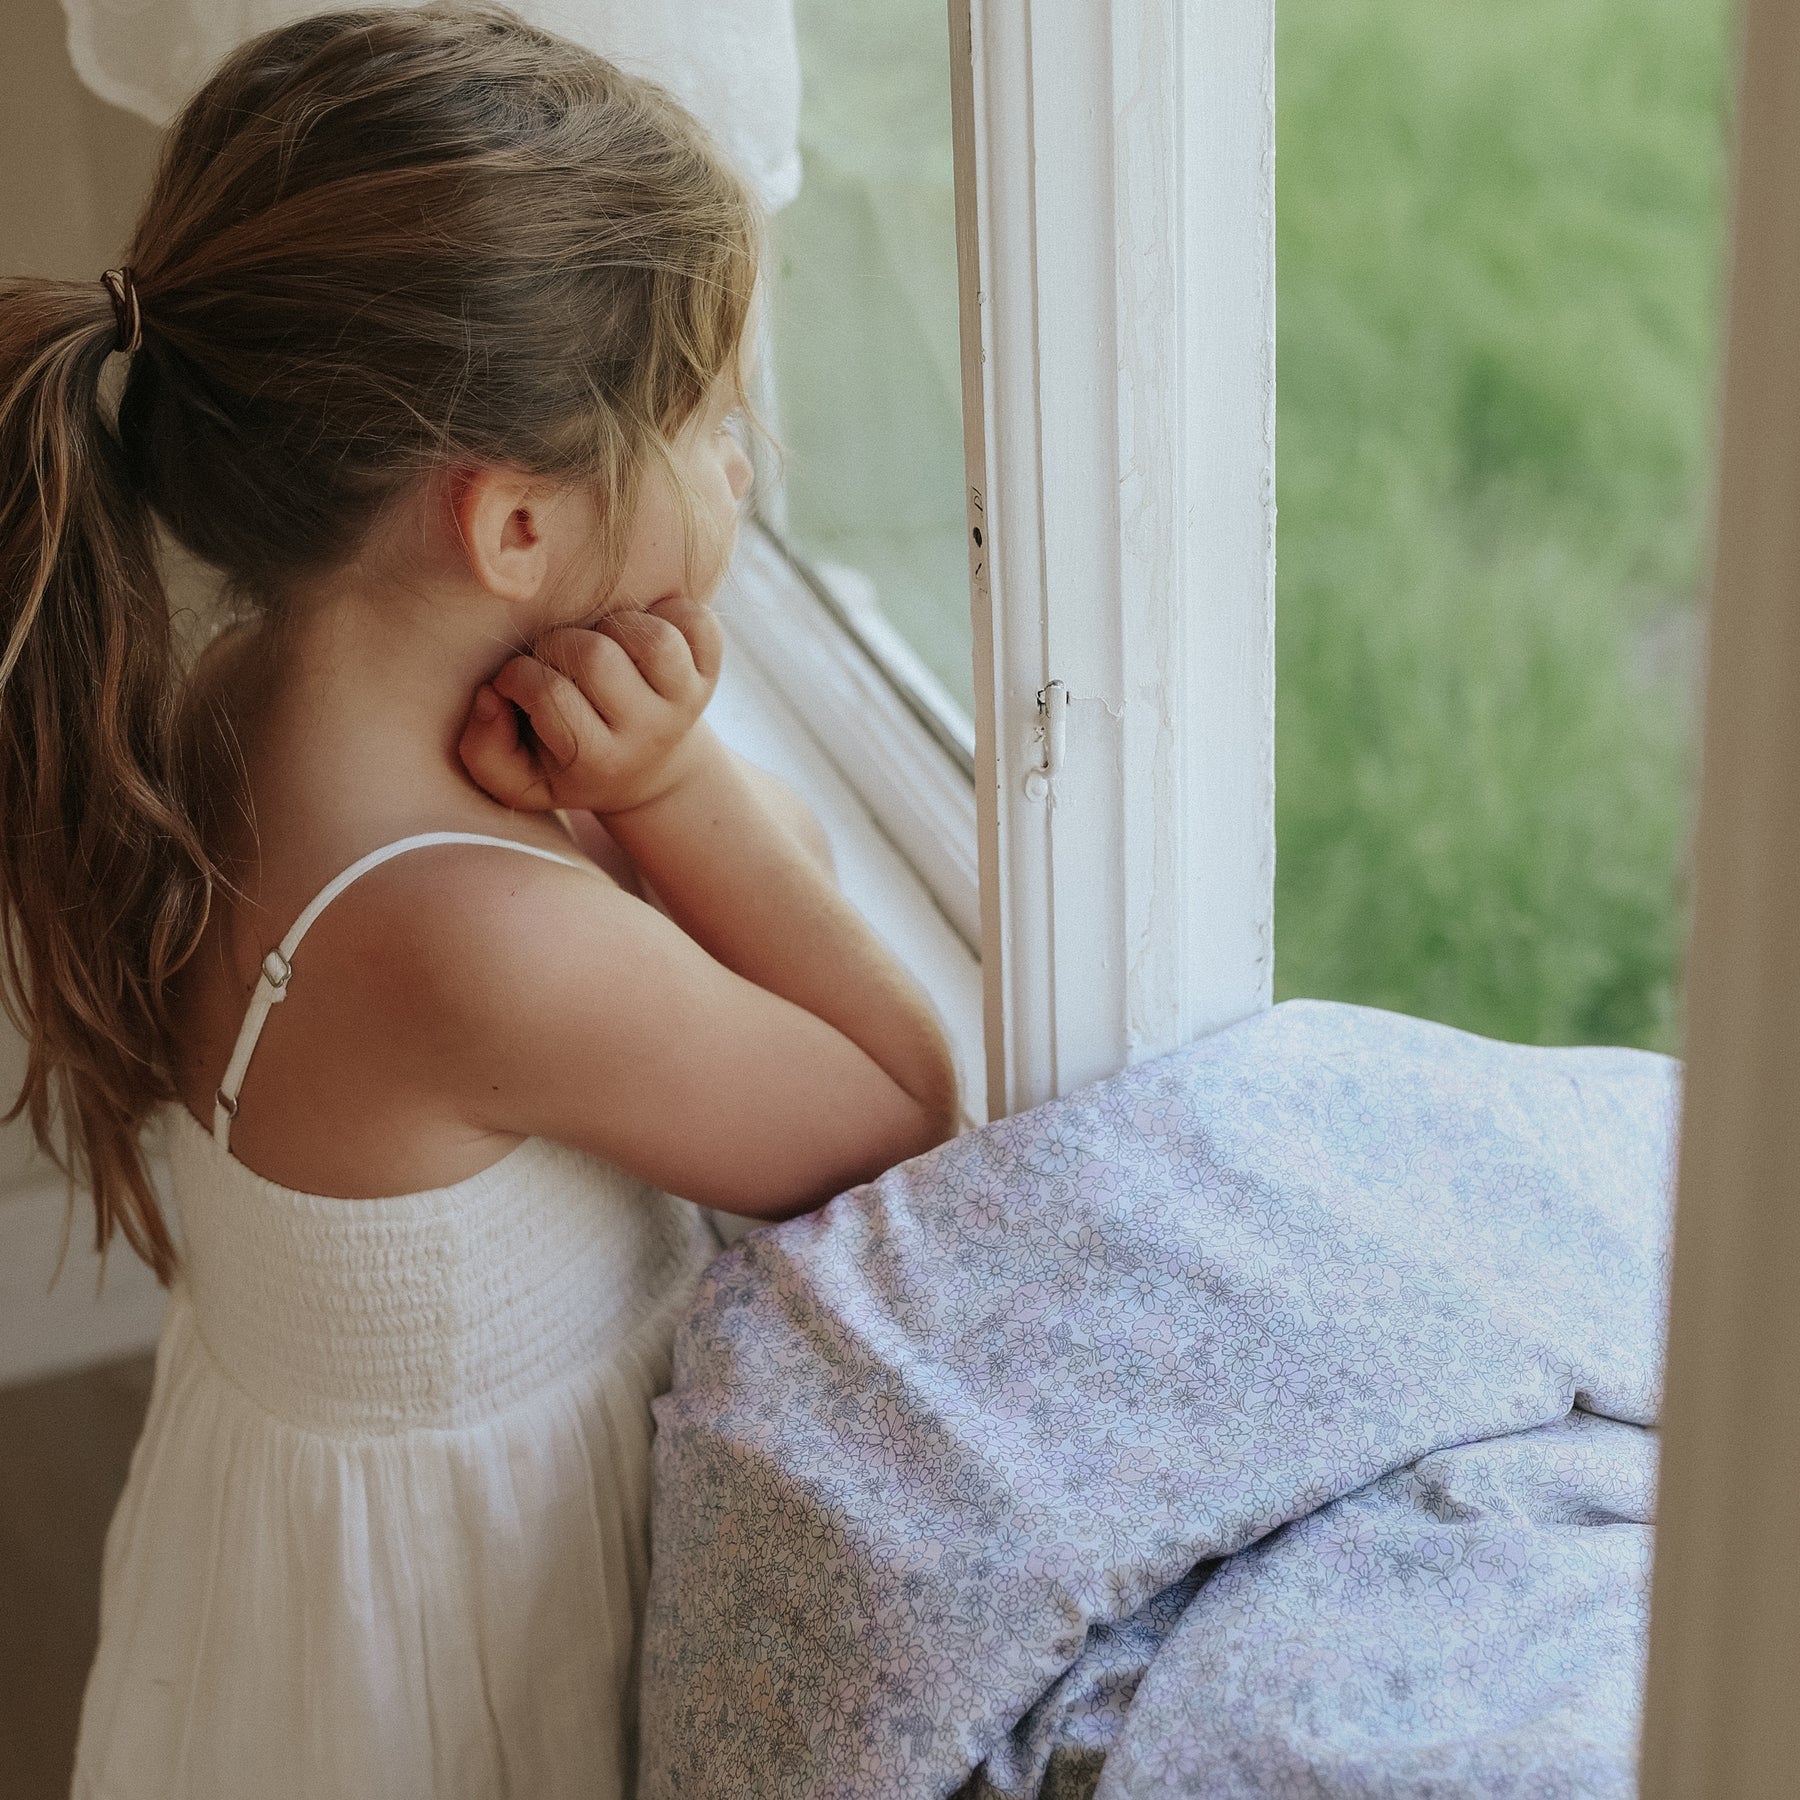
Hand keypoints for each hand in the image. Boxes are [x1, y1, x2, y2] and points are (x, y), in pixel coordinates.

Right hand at [458, 596, 722, 815]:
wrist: (647, 769)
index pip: (549, 696)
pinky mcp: (711, 668)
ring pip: (651, 637)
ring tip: (599, 643)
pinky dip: (667, 611)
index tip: (516, 682)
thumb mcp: (516, 777)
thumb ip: (483, 748)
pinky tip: (638, 634)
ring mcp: (686, 698)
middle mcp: (650, 732)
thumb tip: (489, 696)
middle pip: (597, 658)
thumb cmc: (566, 762)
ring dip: (613, 625)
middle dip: (560, 646)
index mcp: (600, 760)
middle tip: (556, 660)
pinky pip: (695, 619)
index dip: (519, 677)